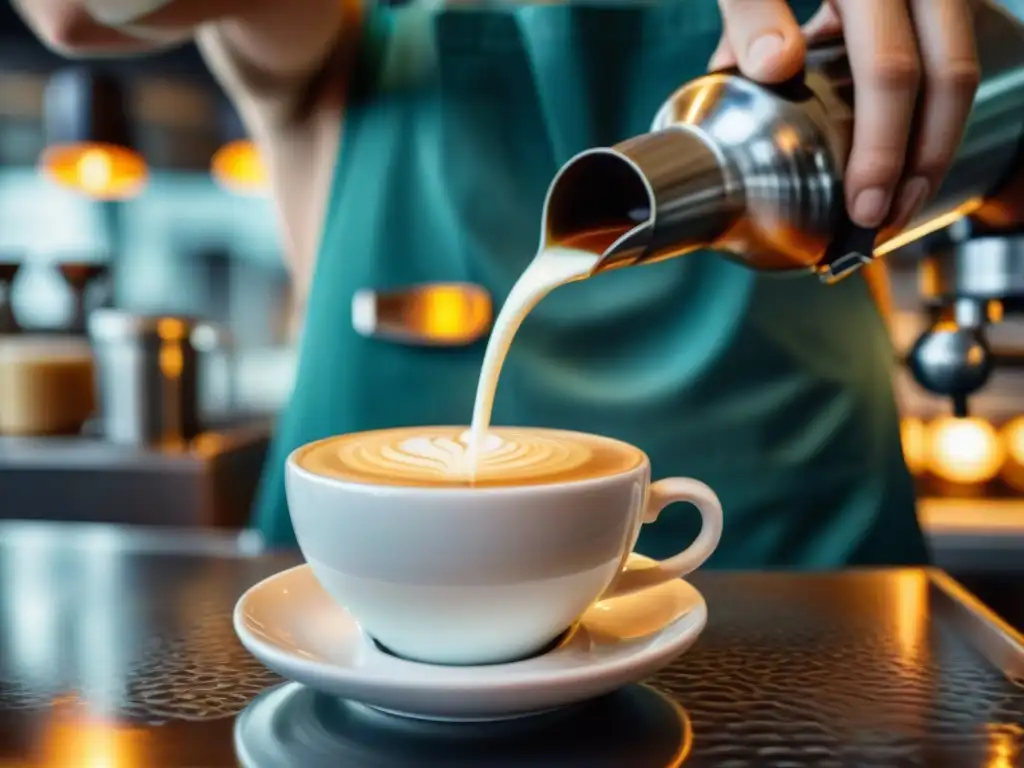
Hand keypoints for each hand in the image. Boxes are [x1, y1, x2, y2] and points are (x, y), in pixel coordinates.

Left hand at [710, 0, 980, 231]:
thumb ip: (752, 10)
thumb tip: (776, 68)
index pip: (889, 71)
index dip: (882, 149)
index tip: (862, 206)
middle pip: (948, 73)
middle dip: (924, 157)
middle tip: (889, 218)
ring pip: (957, 59)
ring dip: (935, 133)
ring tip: (904, 191)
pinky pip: (939, 43)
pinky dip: (919, 95)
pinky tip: (891, 135)